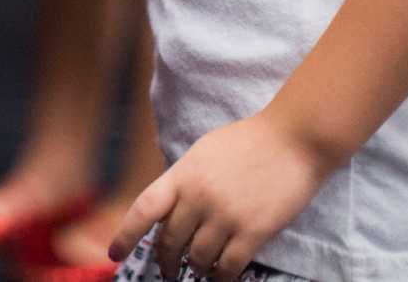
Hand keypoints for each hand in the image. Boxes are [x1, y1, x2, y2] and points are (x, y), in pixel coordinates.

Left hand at [110, 113, 327, 280]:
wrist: (293, 139)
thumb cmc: (248, 142)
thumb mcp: (203, 153)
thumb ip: (184, 180)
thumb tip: (170, 210)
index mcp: (182, 174)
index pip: (143, 209)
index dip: (125, 235)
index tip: (114, 254)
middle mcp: (198, 197)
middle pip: (170, 241)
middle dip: (165, 260)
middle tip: (168, 270)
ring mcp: (225, 215)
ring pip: (198, 258)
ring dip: (195, 269)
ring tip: (198, 271)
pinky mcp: (254, 231)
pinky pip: (229, 266)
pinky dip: (222, 276)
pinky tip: (221, 276)